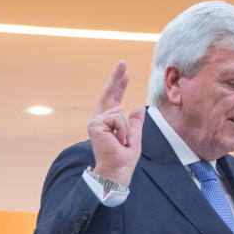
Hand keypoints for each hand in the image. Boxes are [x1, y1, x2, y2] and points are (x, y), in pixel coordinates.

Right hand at [87, 60, 145, 186]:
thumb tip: (137, 108)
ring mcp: (96, 121)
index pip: (114, 99)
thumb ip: (135, 122)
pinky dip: (123, 130)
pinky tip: (119, 141)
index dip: (119, 85)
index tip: (124, 72)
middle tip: (122, 63)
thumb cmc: (124, 158)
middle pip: (109, 94)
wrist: (117, 170)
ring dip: (127, 129)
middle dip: (116, 78)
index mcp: (108, 121)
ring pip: (119, 111)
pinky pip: (118, 118)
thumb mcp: (134, 136)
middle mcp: (99, 119)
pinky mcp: (96, 124)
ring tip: (123, 142)